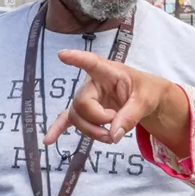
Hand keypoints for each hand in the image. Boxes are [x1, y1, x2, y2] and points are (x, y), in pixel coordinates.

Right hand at [43, 50, 157, 145]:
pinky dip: (59, 129)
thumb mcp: (146, 100)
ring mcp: (88, 98)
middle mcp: (94, 83)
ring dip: (91, 131)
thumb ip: (131, 116)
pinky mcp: (86, 111)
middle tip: (115, 123)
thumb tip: (113, 135)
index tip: (63, 55)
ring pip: (77, 116)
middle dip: (97, 119)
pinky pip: (68, 120)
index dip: (78, 59)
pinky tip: (48, 140)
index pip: (92, 62)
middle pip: (82, 102)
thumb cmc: (146, 91)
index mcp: (109, 72)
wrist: (146, 100)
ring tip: (110, 138)